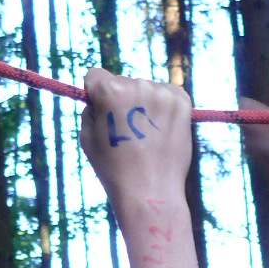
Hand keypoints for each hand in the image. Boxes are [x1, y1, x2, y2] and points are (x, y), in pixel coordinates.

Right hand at [80, 67, 192, 207]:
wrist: (150, 191)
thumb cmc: (113, 169)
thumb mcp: (86, 137)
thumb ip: (91, 109)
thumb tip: (99, 96)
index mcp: (110, 90)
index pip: (96, 75)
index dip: (95, 94)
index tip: (101, 112)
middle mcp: (138, 85)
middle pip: (123, 82)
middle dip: (121, 100)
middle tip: (127, 132)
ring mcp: (162, 93)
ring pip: (145, 88)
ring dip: (143, 103)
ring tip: (144, 134)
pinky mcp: (182, 102)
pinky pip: (167, 94)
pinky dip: (163, 107)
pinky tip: (159, 129)